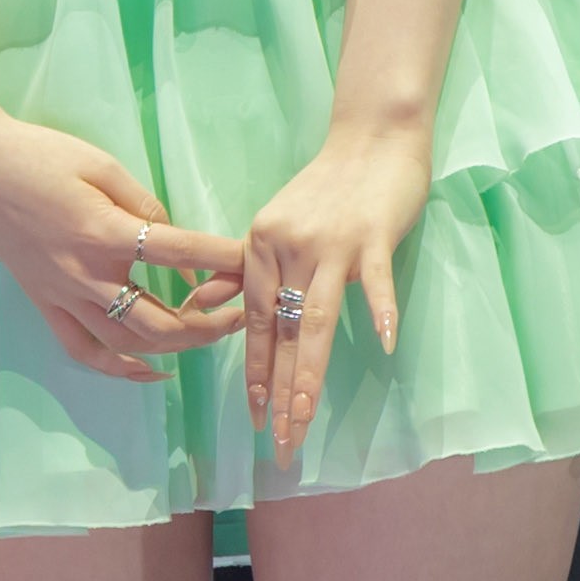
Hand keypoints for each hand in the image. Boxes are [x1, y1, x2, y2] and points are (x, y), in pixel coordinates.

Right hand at [0, 111, 247, 384]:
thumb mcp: (102, 164)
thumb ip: (144, 203)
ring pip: (129, 344)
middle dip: (210, 323)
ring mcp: (62, 296)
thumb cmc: (41, 154)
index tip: (255, 265)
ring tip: (207, 334)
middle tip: (242, 312)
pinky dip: (120, 368)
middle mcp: (86, 275)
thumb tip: (177, 238)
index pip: (181, 254)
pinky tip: (151, 370)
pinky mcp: (44, 304)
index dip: (224, 261)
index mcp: (105, 233)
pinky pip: (84, 351)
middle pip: (162, 322)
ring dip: (176, 347)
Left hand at [239, 120, 433, 463]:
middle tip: (280, 444)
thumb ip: (240, 268)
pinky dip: (380, 311)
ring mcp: (332, 243)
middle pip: (281, 330)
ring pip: (317, 318)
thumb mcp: (275, 224)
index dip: (253, 371)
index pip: (253, 321)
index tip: (254, 418)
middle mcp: (289, 247)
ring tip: (304, 418)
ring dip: (308, 373)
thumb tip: (197, 305)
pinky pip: (376, 281)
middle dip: (278, 392)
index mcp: (261, 245)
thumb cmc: (326, 187)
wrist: (373, 136)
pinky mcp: (373, 236)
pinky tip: (382, 345)